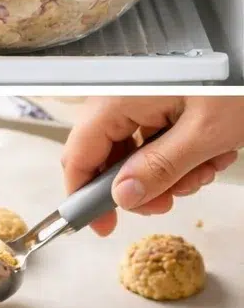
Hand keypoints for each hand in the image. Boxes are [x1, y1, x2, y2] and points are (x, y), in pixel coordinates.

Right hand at [60, 96, 242, 236]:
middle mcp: (124, 96)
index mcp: (121, 98)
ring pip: (137, 152)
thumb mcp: (203, 134)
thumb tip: (123, 197)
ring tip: (204, 169)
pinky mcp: (161, 99)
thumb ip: (159, 168)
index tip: (103, 224)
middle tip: (169, 202)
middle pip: (109, 156)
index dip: (85, 195)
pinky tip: (209, 154)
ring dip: (168, 173)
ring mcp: (143, 98)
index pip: (80, 153)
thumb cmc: (240, 83)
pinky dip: (180, 155)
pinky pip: (156, 138)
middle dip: (142, 185)